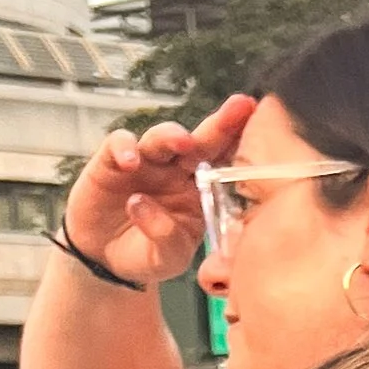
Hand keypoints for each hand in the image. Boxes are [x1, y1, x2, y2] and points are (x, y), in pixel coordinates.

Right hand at [60, 93, 257, 287]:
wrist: (107, 260)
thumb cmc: (146, 254)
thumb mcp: (166, 259)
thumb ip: (167, 237)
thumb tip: (144, 206)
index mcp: (200, 190)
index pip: (224, 162)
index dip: (241, 144)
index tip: (261, 124)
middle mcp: (176, 170)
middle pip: (200, 142)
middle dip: (220, 124)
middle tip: (239, 108)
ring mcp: (146, 162)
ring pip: (161, 138)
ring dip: (172, 136)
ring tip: (182, 143)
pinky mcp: (111, 161)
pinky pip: (118, 145)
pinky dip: (123, 148)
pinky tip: (129, 162)